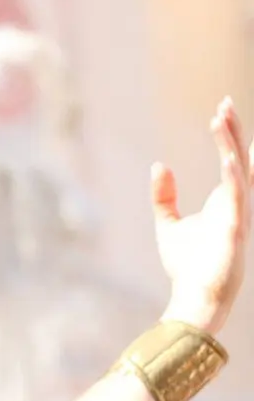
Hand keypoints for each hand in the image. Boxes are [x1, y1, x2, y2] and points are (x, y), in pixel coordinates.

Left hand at [154, 98, 253, 333]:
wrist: (193, 298)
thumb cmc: (186, 265)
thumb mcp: (168, 224)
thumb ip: (164, 195)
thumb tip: (159, 165)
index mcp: (225, 200)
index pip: (232, 159)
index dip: (228, 135)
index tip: (221, 110)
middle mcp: (236, 203)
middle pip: (240, 158)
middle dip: (233, 131)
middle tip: (225, 102)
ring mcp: (239, 215)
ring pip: (241, 172)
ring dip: (232, 145)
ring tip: (221, 119)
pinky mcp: (234, 230)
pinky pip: (238, 198)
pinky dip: (235, 177)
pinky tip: (229, 158)